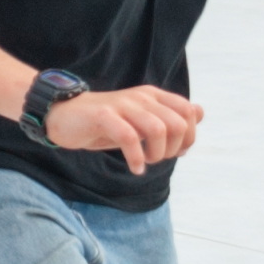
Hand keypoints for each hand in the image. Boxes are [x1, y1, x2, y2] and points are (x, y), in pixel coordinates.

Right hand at [46, 84, 203, 171]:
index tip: (175, 152)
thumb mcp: (140, 120)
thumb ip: (168, 117)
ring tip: (146, 162)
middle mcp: (141, 98)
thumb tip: (199, 113)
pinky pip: (129, 137)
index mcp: (153, 96)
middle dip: (174, 149)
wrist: (64, 115)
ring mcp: (123, 106)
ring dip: (157, 154)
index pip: (189, 112)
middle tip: (158, 159)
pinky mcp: (104, 116)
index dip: (189, 137)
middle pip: (178, 123)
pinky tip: (134, 167)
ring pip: (157, 129)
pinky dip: (136, 157)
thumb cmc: (105, 123)